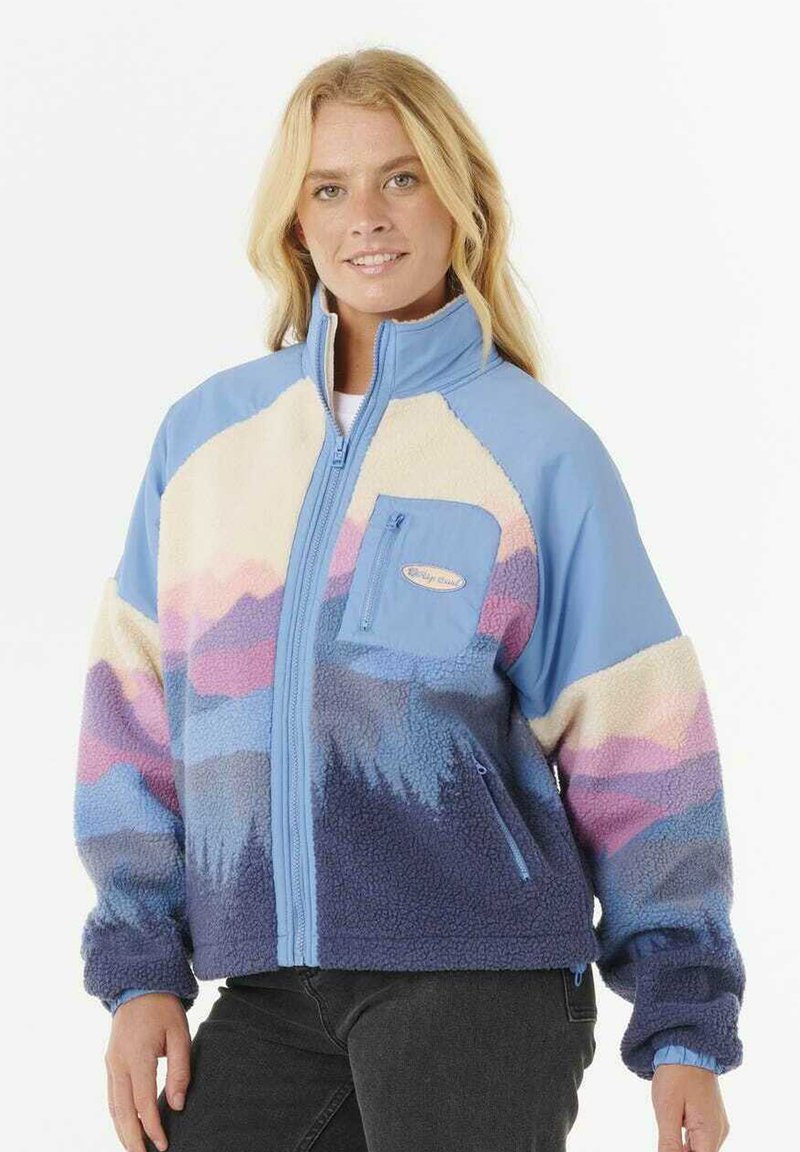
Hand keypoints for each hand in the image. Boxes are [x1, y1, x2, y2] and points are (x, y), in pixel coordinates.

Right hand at [104, 993, 190, 1151]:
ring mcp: (110, 1063)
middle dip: (132, 1139)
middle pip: (122, 1111)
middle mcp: (118, 1063)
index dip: (152, 1126)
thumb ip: (180, 1070)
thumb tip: (177, 1105)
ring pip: (113, 1106)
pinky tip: (126, 1127)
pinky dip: (117, 1116)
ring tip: (135, 1149)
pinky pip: (111, 1096)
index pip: (143, 1101)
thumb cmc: (164, 1009)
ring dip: (122, 1131)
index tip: (163, 1144)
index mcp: (138, 1055)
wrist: (139, 986)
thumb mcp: (180, 1034)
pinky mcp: (109, 1062)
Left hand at [652, 1064, 729, 1151]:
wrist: (687, 1046)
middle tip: (666, 1138)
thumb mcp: (667, 1109)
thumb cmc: (676, 1074)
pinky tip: (674, 1132)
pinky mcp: (711, 1118)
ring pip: (700, 1150)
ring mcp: (717, 1125)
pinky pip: (700, 1139)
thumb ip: (669, 1143)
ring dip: (683, 1149)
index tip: (669, 1144)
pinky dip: (687, 1142)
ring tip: (670, 1128)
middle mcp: (719, 1132)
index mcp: (710, 1133)